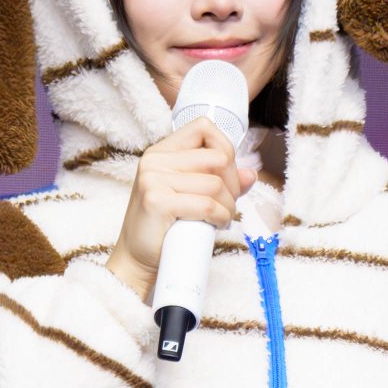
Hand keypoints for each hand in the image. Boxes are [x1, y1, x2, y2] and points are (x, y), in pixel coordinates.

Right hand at [106, 118, 256, 299]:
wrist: (137, 259)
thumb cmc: (164, 228)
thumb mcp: (191, 196)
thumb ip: (219, 182)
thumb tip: (250, 174)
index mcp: (162, 152)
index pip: (203, 128)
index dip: (225, 149)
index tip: (226, 176)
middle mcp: (155, 160)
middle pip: (218, 158)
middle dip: (232, 184)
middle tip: (227, 205)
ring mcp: (154, 179)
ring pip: (215, 184)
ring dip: (228, 206)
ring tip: (221, 219)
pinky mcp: (157, 201)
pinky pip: (206, 204)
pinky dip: (220, 217)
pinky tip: (216, 225)